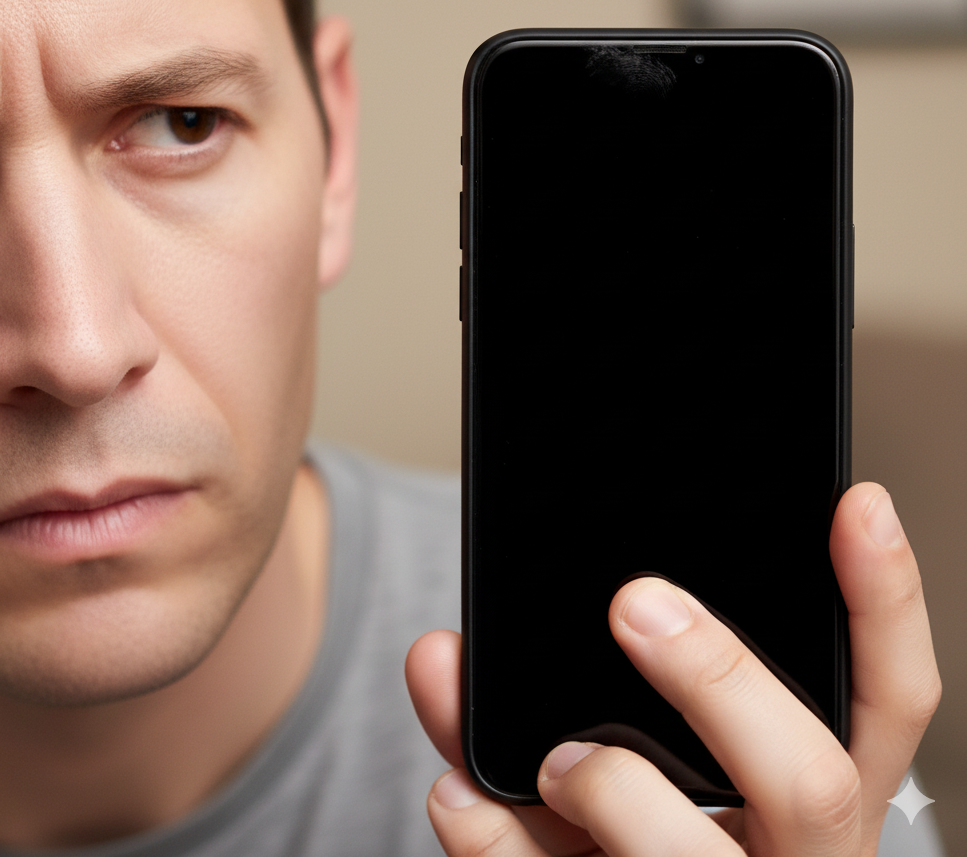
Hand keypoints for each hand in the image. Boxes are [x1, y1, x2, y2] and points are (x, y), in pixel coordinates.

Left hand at [406, 483, 940, 855]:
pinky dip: (495, 844)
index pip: (887, 702)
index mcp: (809, 795)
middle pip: (813, 781)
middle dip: (722, 680)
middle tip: (637, 606)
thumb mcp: (621, 755)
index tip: (855, 504)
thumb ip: (544, 693)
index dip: (884, 605)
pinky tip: (461, 798)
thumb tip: (441, 651)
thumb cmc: (618, 832)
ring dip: (608, 786)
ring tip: (552, 758)